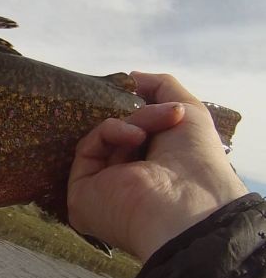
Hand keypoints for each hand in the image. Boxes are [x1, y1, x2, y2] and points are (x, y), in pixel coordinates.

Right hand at [67, 72, 248, 261]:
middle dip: (140, 116)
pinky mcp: (80, 191)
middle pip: (119, 135)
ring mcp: (100, 190)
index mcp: (151, 175)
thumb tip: (131, 77)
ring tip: (153, 128)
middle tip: (166, 114)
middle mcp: (124, 184)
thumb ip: (161, 87)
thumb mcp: (188, 111)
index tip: (157, 102)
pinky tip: (135, 138)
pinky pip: (87, 148)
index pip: (137, 138)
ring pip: (104, 138)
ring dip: (132, 123)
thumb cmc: (197, 162)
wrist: (188, 200)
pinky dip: (110, 132)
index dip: (144, 115)